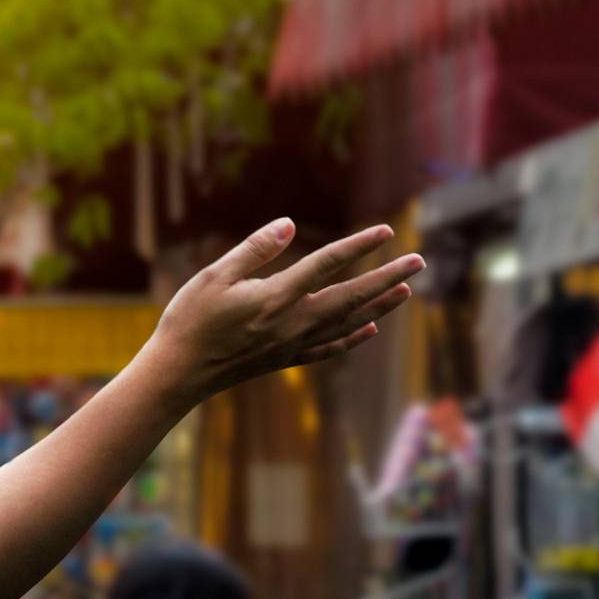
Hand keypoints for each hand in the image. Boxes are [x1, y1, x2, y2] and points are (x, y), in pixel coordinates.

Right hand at [145, 220, 420, 403]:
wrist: (179, 374)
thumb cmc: (190, 319)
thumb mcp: (215, 275)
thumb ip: (255, 249)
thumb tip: (290, 224)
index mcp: (277, 297)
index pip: (328, 264)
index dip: (359, 245)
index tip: (386, 231)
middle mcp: (294, 322)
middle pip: (352, 296)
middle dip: (387, 277)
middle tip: (418, 262)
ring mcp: (293, 344)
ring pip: (348, 323)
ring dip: (380, 305)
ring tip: (406, 291)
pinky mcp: (286, 359)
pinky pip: (331, 348)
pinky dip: (354, 337)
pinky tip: (369, 329)